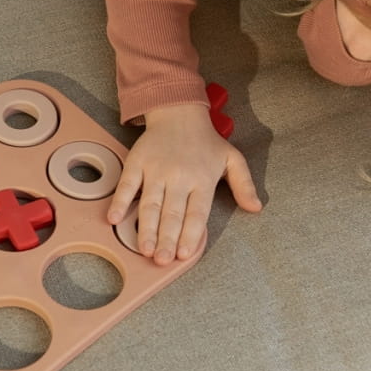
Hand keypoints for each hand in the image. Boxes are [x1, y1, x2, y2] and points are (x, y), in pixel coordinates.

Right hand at [106, 104, 262, 265]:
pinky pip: (127, 184)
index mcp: (202, 179)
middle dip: (166, 239)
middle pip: (172, 213)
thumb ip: (244, 185)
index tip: (184, 254)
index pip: (196, 213)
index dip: (190, 235)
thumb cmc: (205, 140)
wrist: (179, 111)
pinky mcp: (137, 162)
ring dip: (145, 228)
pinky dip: (120, 201)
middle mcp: (179, 177)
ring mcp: (156, 170)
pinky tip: (115, 218)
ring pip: (150, 204)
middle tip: (162, 260)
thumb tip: (256, 207)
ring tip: (144, 249)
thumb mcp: (232, 159)